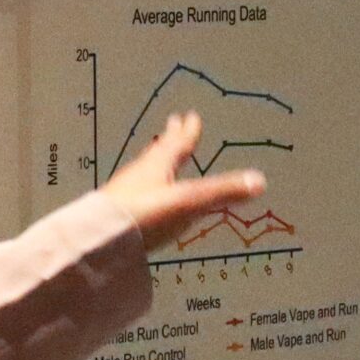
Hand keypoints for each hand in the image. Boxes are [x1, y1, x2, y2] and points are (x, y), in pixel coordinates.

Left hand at [98, 113, 267, 253]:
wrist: (99, 242)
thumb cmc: (145, 215)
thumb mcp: (189, 203)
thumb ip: (222, 193)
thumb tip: (260, 181)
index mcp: (158, 166)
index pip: (177, 145)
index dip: (187, 132)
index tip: (190, 116)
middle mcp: (141, 174)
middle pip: (158, 152)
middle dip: (169, 139)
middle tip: (173, 123)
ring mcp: (126, 193)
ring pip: (145, 170)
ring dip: (156, 160)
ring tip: (160, 154)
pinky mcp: (116, 214)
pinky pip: (137, 192)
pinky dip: (146, 185)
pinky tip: (143, 197)